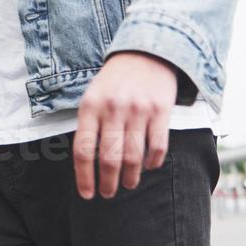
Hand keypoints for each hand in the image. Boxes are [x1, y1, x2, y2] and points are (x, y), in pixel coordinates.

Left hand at [72, 51, 176, 198]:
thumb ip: (90, 125)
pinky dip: (153, 162)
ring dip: (130, 178)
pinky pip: (157, 146)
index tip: (88, 195)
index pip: (84, 150)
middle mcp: (113, 108)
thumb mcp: (93, 96)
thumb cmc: (115, 80)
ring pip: (133, 157)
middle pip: (109, 158)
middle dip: (108, 183)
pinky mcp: (161, 110)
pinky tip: (148, 166)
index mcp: (91, 106)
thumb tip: (88, 165)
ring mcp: (138, 110)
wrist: (146, 51)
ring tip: (128, 184)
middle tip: (108, 194)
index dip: (84, 177)